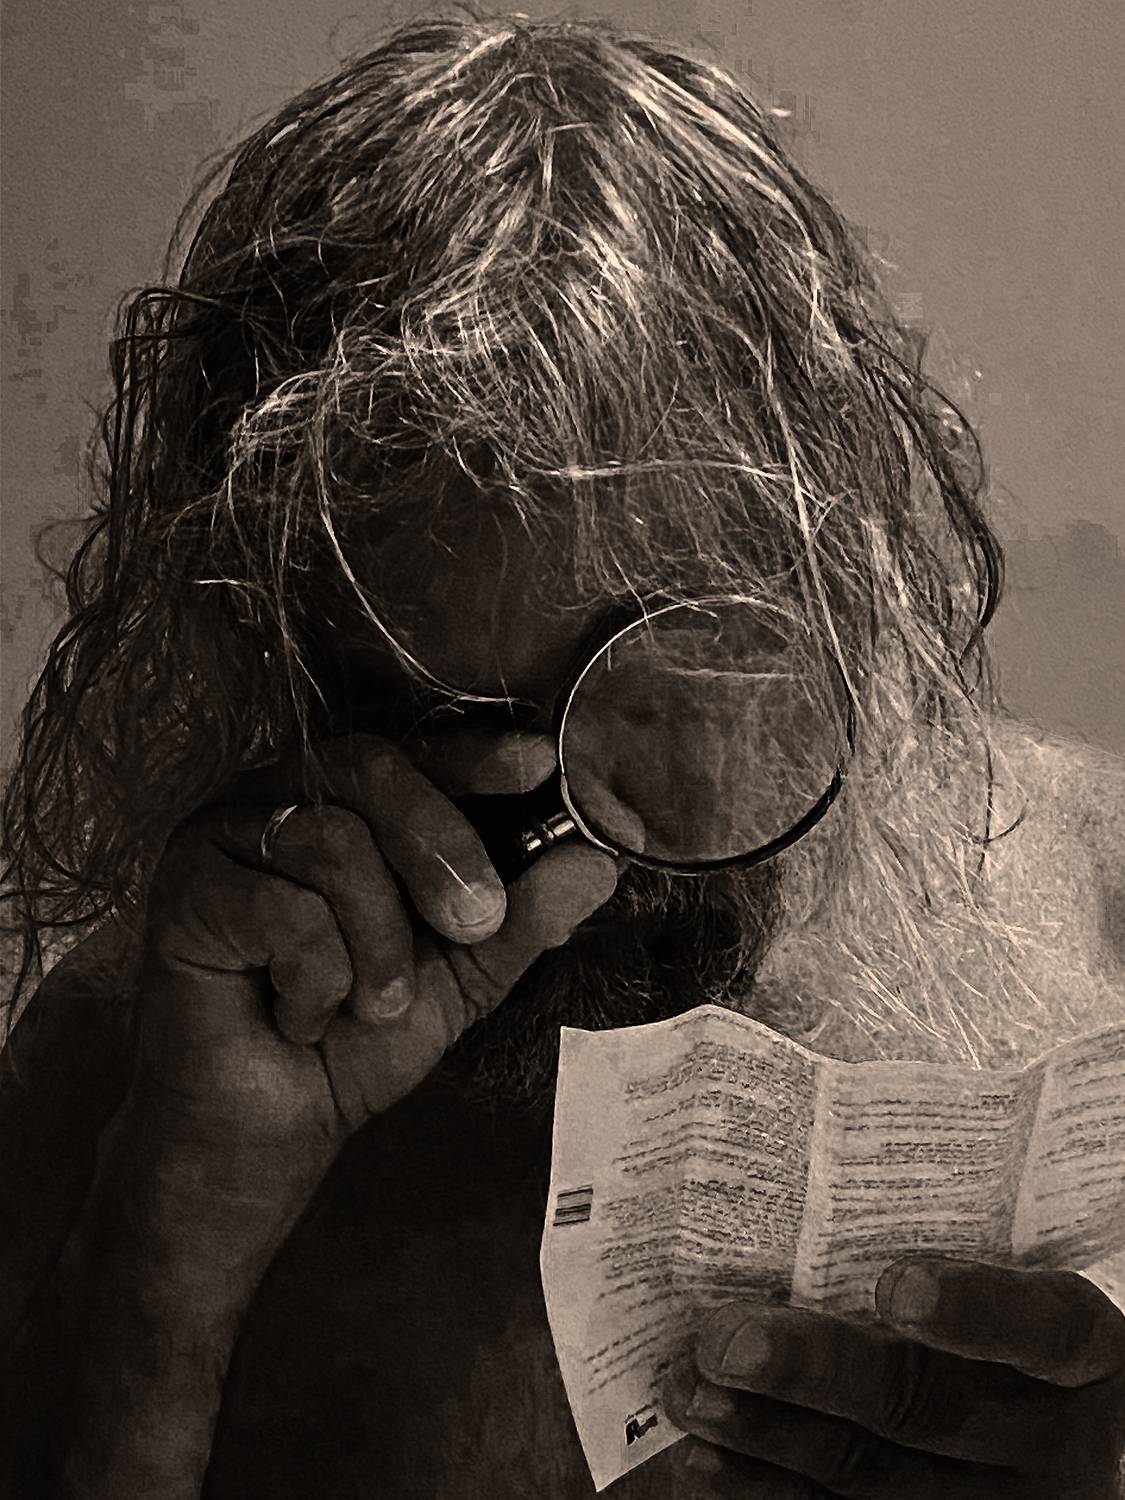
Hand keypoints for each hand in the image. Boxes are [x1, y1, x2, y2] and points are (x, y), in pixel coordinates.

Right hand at [132, 726, 618, 1175]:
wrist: (273, 1128)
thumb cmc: (360, 1037)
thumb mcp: (465, 975)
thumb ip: (525, 917)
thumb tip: (600, 862)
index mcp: (351, 804)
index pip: (415, 751)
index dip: (474, 754)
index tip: (537, 763)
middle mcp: (285, 800)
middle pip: (371, 769)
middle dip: (439, 847)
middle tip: (476, 922)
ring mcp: (225, 836)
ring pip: (332, 843)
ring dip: (375, 943)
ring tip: (370, 1004)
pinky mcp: (185, 889)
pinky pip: (279, 907)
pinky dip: (314, 978)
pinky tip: (297, 1015)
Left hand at [662, 1255, 1124, 1498]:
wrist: (1044, 1437)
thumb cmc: (1008, 1330)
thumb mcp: (1013, 1280)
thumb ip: (941, 1245)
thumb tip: (799, 1189)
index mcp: (1084, 1356)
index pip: (1043, 1328)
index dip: (974, 1308)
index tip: (895, 1283)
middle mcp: (1050, 1443)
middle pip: (925, 1405)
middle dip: (812, 1370)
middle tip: (724, 1339)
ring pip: (870, 1480)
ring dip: (763, 1435)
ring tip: (689, 1391)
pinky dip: (760, 1498)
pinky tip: (702, 1466)